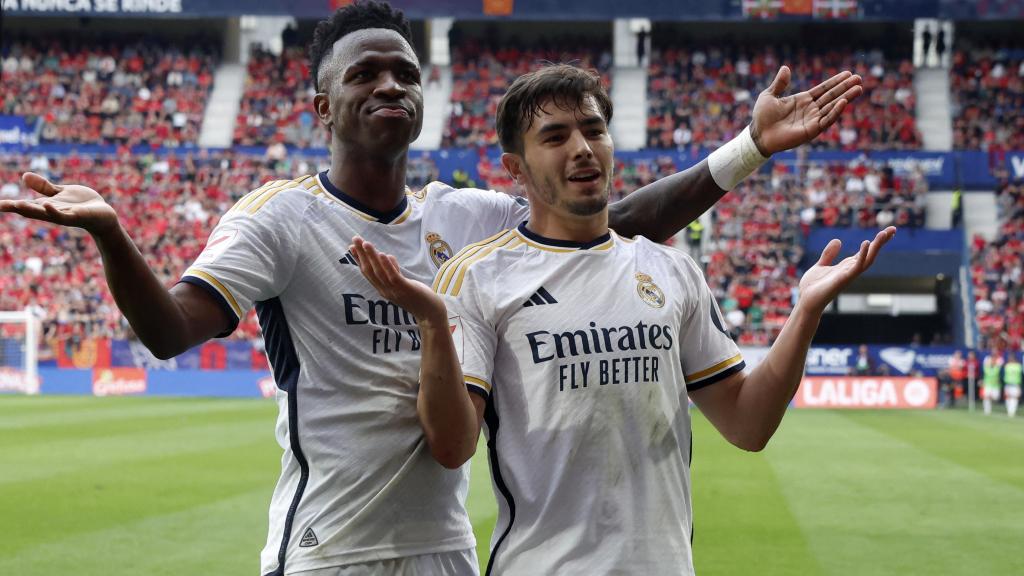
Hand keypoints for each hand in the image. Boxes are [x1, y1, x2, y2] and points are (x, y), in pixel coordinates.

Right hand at [0, 172, 118, 236]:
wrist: (104, 215)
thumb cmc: (82, 205)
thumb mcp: (60, 193)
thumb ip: (43, 187)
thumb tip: (24, 176)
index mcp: (46, 206)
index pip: (24, 205)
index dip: (9, 205)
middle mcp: (52, 212)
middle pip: (31, 210)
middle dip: (15, 208)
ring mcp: (64, 215)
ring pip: (45, 214)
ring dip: (32, 210)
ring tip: (18, 205)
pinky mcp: (77, 216)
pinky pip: (64, 215)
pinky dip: (55, 211)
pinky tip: (47, 205)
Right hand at [350, 236, 446, 325]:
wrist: (430, 315)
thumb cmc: (417, 298)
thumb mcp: (402, 283)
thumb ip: (393, 271)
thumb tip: (386, 256)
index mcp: (383, 289)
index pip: (367, 273)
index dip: (358, 259)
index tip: (351, 247)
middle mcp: (385, 290)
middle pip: (370, 271)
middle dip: (361, 255)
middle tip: (355, 239)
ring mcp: (394, 291)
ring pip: (379, 272)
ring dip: (372, 257)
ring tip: (366, 243)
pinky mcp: (405, 289)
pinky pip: (393, 277)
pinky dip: (388, 266)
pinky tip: (383, 255)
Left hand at [750, 66, 863, 155]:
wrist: (758, 134)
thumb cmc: (762, 117)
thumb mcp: (769, 95)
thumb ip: (779, 83)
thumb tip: (785, 68)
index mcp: (802, 100)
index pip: (823, 89)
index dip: (835, 82)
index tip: (848, 73)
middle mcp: (810, 109)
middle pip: (832, 96)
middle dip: (845, 88)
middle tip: (859, 78)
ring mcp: (812, 120)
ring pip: (833, 107)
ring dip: (846, 98)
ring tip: (858, 88)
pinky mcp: (811, 130)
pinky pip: (826, 120)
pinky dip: (835, 112)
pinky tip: (844, 102)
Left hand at [798, 227, 895, 314]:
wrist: (806, 301)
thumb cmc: (813, 287)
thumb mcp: (820, 265)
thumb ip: (829, 254)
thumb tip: (838, 240)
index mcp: (847, 266)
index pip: (866, 251)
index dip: (876, 241)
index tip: (887, 231)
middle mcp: (851, 270)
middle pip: (871, 253)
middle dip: (881, 242)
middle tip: (893, 228)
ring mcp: (849, 275)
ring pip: (868, 259)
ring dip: (877, 246)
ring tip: (884, 233)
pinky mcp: (843, 279)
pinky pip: (857, 266)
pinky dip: (863, 255)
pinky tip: (866, 243)